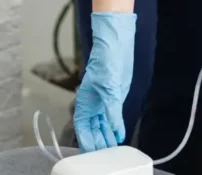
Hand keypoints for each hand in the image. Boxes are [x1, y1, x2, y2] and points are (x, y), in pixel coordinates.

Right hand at [73, 12, 135, 151]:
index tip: (92, 152)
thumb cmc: (105, 62)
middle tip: (105, 155)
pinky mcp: (113, 98)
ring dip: (106, 136)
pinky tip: (119, 136)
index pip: (82, 127)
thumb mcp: (109, 88)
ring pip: (102, 125)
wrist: (116, 47)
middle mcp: (92, 105)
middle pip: (92, 129)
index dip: (86, 141)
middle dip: (97, 142)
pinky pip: (112, 118)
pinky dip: (115, 127)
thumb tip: (115, 130)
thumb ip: (112, 110)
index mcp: (84, 102)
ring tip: (112, 149)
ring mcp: (103, 102)